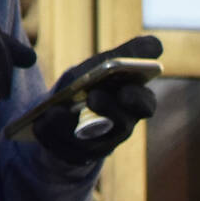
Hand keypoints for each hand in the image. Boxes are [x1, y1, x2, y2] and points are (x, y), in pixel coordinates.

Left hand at [30, 35, 162, 167]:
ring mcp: (99, 146)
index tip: (125, 90)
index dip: (138, 100)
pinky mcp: (76, 156)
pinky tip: (42, 120)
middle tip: (94, 96)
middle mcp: (121, 128)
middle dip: (109, 111)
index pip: (145, 105)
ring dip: (74, 125)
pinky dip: (52, 133)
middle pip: (122, 125)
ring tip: (58, 109)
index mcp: (133, 105)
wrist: (62, 110)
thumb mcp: (105, 65)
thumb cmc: (91, 83)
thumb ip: (130, 54)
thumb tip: (157, 44)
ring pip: (92, 141)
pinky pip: (64, 149)